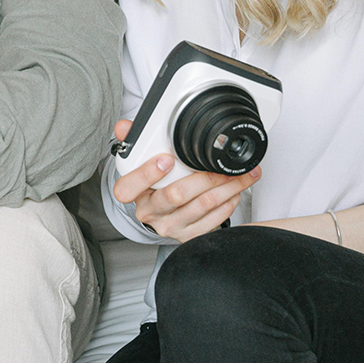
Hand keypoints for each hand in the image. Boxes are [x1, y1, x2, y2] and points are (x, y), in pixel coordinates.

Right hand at [110, 119, 261, 241]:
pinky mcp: (189, 236)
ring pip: (202, 205)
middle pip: (176, 195)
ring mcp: (170, 226)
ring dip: (226, 188)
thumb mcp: (140, 167)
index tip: (166, 160)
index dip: (148, 174)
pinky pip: (214, 220)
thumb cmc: (154, 188)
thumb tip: (123, 126)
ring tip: (239, 175)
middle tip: (221, 165)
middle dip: (205, 177)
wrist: (164, 217)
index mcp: (134, 194)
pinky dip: (228, 204)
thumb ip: (132, 143)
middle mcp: (151, 213)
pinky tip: (234, 192)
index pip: (129, 188)